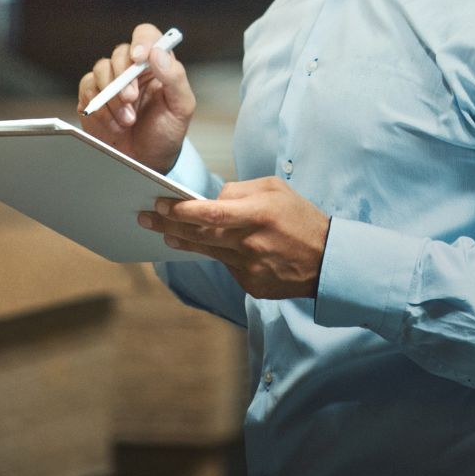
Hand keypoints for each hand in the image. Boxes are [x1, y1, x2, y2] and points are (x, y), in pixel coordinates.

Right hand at [76, 23, 194, 173]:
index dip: (142, 41)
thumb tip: (158, 53)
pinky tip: (114, 125)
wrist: (146, 161)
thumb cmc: (165, 132)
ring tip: (127, 120)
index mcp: (156, 65)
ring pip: (101, 70)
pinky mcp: (92, 97)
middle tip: (131, 99)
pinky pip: (88, 90)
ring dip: (112, 97)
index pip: (146, 36)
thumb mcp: (181, 107)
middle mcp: (132, 69)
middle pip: (120, 52)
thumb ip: (175, 77)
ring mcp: (110, 82)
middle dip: (123, 76)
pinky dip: (100, 109)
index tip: (139, 57)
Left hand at [141, 177, 329, 299]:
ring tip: (166, 233)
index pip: (211, 212)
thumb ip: (241, 191)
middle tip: (146, 217)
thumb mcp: (276, 190)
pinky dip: (218, 255)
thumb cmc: (300, 218)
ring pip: (207, 252)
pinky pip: (226, 266)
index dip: (182, 210)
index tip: (161, 203)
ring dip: (183, 241)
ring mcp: (250, 267)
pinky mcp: (251, 285)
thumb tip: (212, 198)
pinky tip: (209, 247)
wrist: (328, 260)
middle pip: (200, 234)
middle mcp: (251, 242)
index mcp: (258, 214)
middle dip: (169, 224)